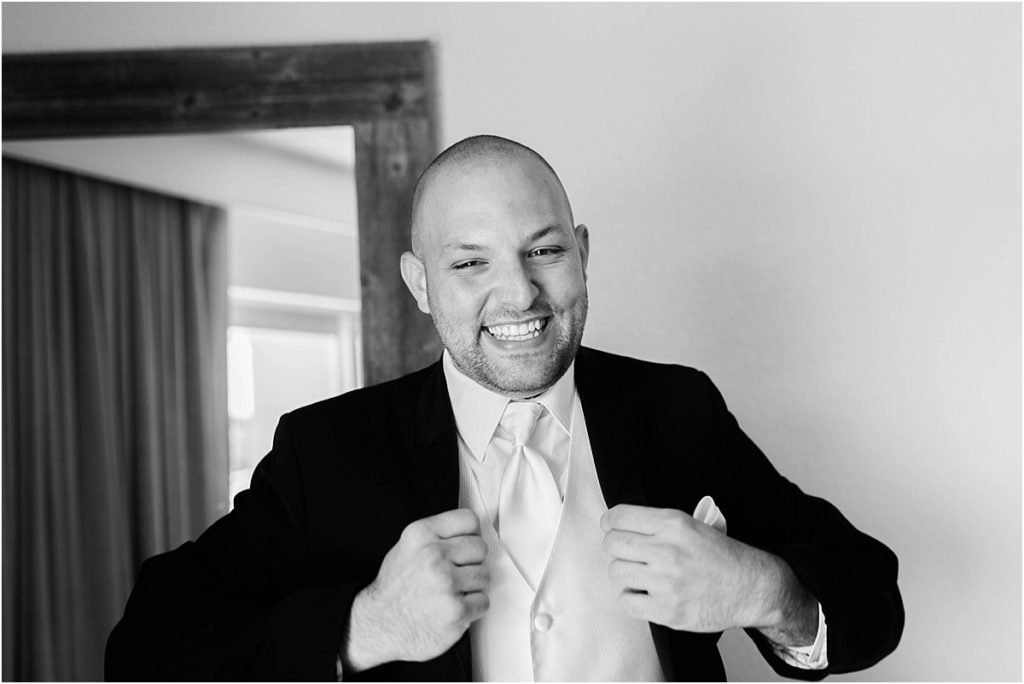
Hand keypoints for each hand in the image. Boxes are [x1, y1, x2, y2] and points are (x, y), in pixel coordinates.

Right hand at [343, 509, 489, 670]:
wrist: (380, 626)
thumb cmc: (395, 588)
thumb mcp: (407, 547)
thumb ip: (437, 535)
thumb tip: (473, 532)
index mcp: (421, 535)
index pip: (469, 519)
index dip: (471, 534)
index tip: (465, 545)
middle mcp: (434, 556)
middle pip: (480, 547)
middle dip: (472, 562)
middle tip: (458, 573)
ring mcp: (446, 583)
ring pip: (484, 575)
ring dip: (473, 586)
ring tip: (453, 592)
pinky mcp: (457, 611)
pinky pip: (483, 601)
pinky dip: (473, 608)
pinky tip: (454, 607)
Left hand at [601, 504, 813, 640]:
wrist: (752, 588)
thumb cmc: (723, 557)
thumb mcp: (693, 525)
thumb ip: (657, 524)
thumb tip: (615, 524)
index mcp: (673, 524)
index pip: (619, 516)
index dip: (610, 522)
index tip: (612, 527)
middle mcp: (667, 550)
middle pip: (612, 544)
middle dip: (615, 547)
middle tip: (627, 553)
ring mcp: (666, 582)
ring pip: (616, 572)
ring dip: (625, 573)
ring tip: (641, 574)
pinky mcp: (667, 610)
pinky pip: (625, 602)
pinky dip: (632, 599)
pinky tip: (646, 594)